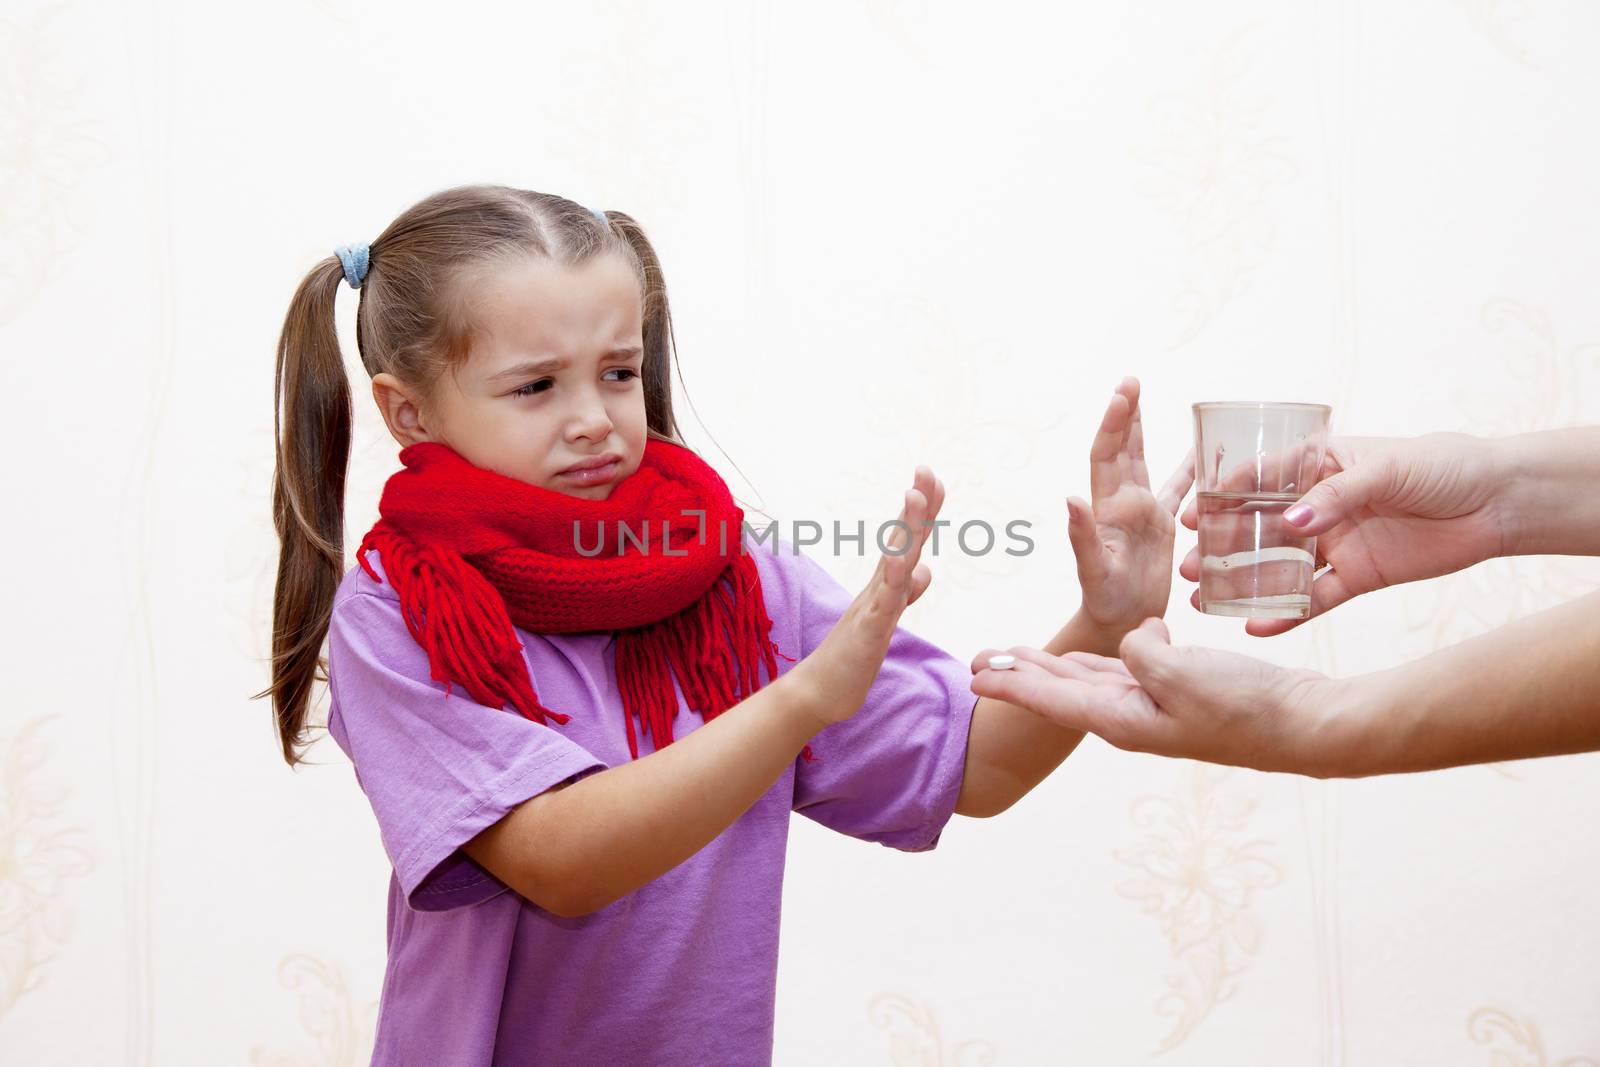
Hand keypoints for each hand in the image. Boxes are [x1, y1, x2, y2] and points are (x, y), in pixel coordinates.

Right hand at [789, 465, 944, 727]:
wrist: (821, 691)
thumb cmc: (852, 655)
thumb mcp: (886, 619)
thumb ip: (905, 592)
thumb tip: (925, 569)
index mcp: (886, 585)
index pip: (908, 540)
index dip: (923, 511)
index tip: (933, 477)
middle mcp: (878, 587)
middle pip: (901, 539)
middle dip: (917, 505)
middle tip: (926, 468)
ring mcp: (872, 606)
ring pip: (894, 561)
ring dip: (905, 529)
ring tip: (915, 496)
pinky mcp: (868, 631)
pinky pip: (883, 602)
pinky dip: (893, 579)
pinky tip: (901, 559)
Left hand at [970, 618, 1347, 775]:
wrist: (1303, 725)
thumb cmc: (1246, 706)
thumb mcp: (1183, 672)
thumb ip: (1140, 652)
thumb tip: (1134, 638)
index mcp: (1122, 718)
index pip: (1051, 699)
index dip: (1009, 685)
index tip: (971, 677)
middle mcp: (1129, 716)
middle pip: (1059, 691)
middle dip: (1016, 676)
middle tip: (974, 662)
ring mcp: (1153, 707)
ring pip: (1087, 681)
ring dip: (1049, 668)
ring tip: (1013, 656)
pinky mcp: (1176, 692)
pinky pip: (1123, 673)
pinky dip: (1097, 660)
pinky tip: (1092, 652)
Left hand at [1069, 377, 1194, 639]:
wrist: (1118, 625)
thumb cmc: (1104, 603)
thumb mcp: (1093, 571)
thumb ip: (1081, 537)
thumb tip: (1071, 500)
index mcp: (1107, 508)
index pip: (1107, 455)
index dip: (1113, 423)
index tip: (1122, 393)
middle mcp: (1122, 503)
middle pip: (1123, 448)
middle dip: (1126, 413)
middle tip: (1130, 380)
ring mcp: (1141, 513)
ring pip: (1144, 461)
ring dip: (1143, 430)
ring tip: (1145, 396)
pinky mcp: (1162, 526)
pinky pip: (1177, 490)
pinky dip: (1188, 470)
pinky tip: (1202, 451)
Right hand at [1180, 432, 1508, 635]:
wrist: (1498, 502)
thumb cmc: (1443, 466)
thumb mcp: (1385, 468)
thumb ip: (1337, 496)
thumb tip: (1293, 524)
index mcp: (1318, 464)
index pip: (1258, 480)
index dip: (1220, 499)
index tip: (1188, 517)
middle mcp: (1319, 505)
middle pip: (1258, 529)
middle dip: (1219, 548)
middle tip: (1186, 567)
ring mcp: (1335, 544)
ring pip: (1278, 567)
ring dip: (1241, 584)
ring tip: (1204, 600)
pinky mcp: (1356, 577)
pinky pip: (1313, 599)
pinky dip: (1285, 615)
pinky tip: (1255, 627)